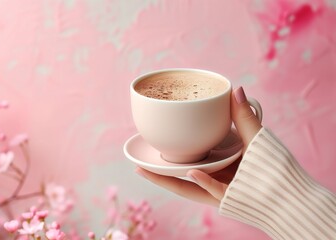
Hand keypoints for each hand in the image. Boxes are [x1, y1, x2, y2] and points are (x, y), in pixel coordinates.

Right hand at [135, 87, 261, 206]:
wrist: (289, 194)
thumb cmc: (273, 167)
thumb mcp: (256, 138)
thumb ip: (244, 116)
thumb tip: (236, 88)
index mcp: (214, 162)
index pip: (187, 155)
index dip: (169, 148)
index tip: (154, 137)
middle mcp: (210, 178)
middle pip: (178, 173)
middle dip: (157, 168)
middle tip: (138, 160)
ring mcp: (215, 190)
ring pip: (184, 186)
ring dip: (163, 179)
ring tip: (142, 169)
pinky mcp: (226, 199)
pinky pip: (211, 191)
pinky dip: (203, 182)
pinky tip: (193, 173)